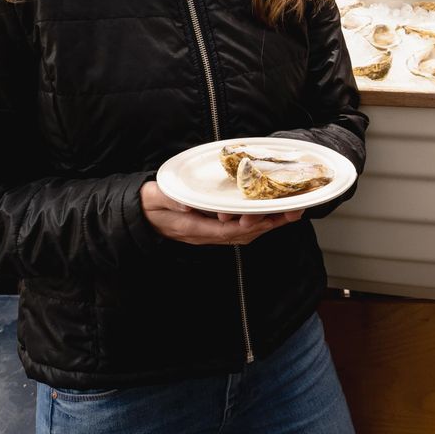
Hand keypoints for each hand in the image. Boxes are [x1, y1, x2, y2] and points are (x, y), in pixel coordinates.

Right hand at [140, 181, 303, 245]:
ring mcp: (211, 233)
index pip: (225, 231)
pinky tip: (271, 213)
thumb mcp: (156, 199)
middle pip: (243, 234)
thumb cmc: (150, 204)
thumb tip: (187, 206)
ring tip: (290, 212)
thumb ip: (171, 202)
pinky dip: (258, 222)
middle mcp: (206, 234)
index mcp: (193, 228)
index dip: (246, 225)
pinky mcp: (214, 228)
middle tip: (292, 212)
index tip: (263, 217)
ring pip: (245, 233)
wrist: (142, 215)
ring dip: (268, 224)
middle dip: (269, 224)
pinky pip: (241, 229)